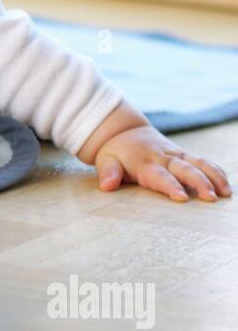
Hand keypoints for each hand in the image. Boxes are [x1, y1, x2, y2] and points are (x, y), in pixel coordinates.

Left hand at [92, 124, 230, 201]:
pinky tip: (227, 185)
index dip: (171, 186)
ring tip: (227, 194)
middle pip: (185, 170)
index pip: (160, 176)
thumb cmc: (115, 152)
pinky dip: (216, 171)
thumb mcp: (105, 161)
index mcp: (145, 162)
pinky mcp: (184, 154)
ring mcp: (176, 155)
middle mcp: (164, 157)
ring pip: (199, 164)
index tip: (182, 198)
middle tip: (212, 198)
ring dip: (214, 177)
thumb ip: (108, 173)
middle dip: (199, 183)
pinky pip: (203, 161)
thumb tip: (107, 186)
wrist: (125, 131)